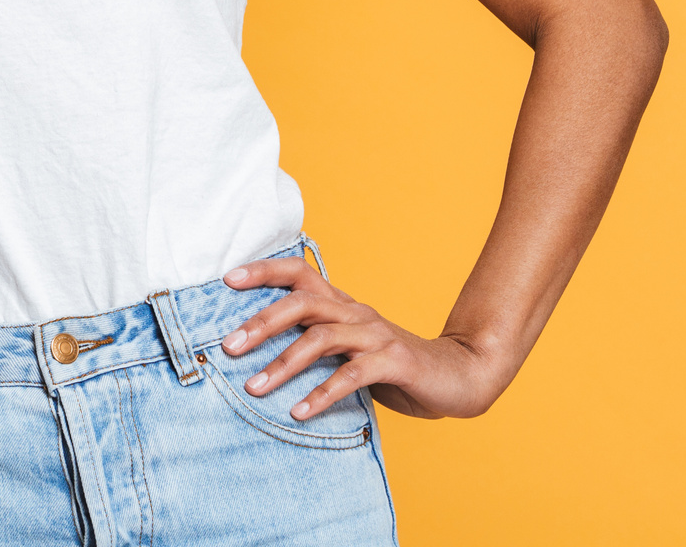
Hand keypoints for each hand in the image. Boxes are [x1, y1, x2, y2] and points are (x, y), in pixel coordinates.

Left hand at [220, 256, 516, 420]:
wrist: (458, 376)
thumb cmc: (393, 367)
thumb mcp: (349, 350)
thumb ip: (315, 345)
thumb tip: (259, 354)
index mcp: (343, 304)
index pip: (299, 274)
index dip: (264, 271)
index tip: (227, 280)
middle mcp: (356, 312)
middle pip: (302, 303)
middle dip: (261, 323)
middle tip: (229, 346)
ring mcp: (375, 335)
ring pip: (321, 338)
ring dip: (284, 363)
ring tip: (255, 388)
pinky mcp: (394, 362)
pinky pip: (351, 375)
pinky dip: (322, 393)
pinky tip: (299, 413)